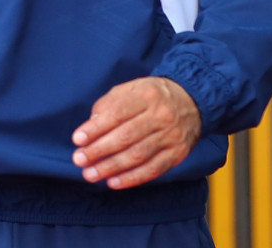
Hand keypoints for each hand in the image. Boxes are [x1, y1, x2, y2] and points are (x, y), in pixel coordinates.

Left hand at [71, 76, 201, 189]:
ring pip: (138, 155)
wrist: (193, 100)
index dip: (96, 128)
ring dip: (111, 167)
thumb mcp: (132, 88)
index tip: (78, 139)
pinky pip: (153, 169)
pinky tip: (114, 182)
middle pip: (126, 136)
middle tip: (79, 160)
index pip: (118, 113)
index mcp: (147, 95)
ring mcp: (171, 136)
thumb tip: (91, 124)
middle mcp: (161, 115)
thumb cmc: (153, 95)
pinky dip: (132, 178)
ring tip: (91, 174)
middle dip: (99, 150)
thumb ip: (110, 103)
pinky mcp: (177, 153)